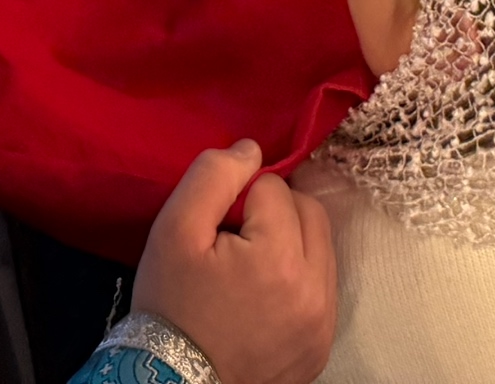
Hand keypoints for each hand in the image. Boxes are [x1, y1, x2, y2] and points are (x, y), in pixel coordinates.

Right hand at [131, 141, 336, 383]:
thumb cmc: (171, 305)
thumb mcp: (174, 230)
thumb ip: (214, 175)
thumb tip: (253, 149)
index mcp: (281, 259)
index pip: (275, 188)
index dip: (240, 196)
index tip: (217, 226)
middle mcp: (315, 291)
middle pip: (310, 212)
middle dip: (275, 210)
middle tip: (235, 235)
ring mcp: (323, 323)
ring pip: (321, 247)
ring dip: (291, 240)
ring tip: (249, 263)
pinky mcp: (322, 346)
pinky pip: (322, 286)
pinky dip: (299, 276)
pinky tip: (265, 291)